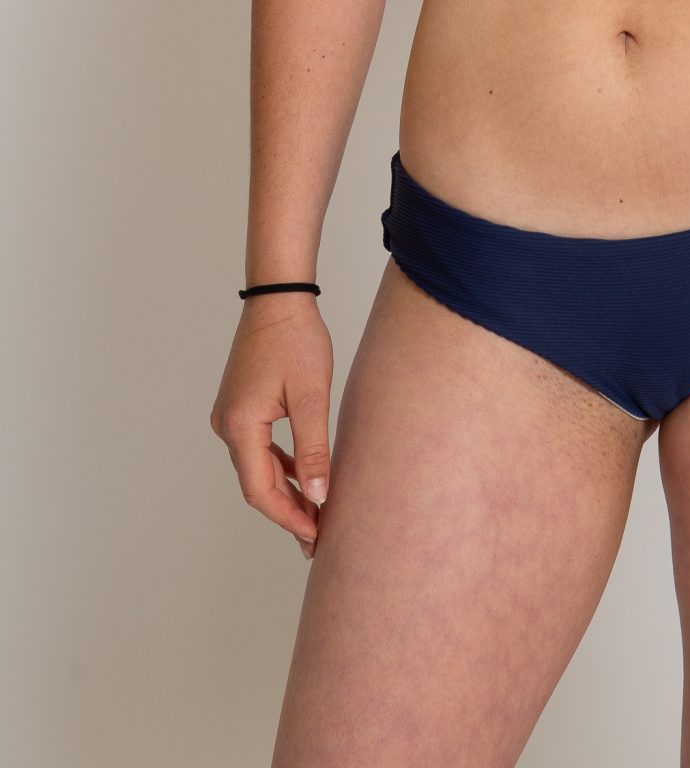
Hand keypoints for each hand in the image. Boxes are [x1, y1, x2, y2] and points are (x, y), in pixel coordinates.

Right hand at [209, 294, 334, 560]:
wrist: (279, 298)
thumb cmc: (295, 340)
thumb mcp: (310, 397)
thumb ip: (312, 449)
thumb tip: (318, 496)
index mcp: (239, 426)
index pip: (260, 490)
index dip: (288, 517)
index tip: (315, 535)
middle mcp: (227, 425)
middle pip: (255, 483)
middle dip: (287, 510)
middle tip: (318, 534)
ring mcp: (230, 415)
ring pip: (256, 467)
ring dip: (283, 489)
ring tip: (314, 511)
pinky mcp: (239, 406)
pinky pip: (257, 447)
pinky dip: (278, 465)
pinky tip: (300, 474)